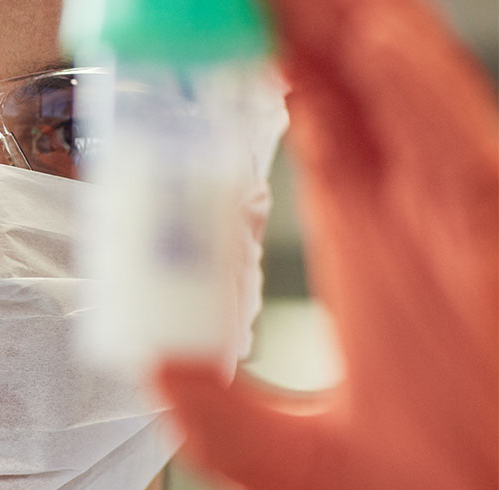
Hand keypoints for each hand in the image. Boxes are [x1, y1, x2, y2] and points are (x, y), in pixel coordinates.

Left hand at [153, 0, 498, 487]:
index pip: (311, 115)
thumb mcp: (286, 454)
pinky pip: (467, 143)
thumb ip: (214, 410)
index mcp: (364, 237)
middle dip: (304, 21)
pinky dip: (425, 87)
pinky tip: (377, 40)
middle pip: (352, 81)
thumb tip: (145, 364)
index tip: (210, 14)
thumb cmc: (425, 485)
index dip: (263, 57)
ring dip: (355, 28)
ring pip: (405, 91)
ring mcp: (459, 215)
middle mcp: (412, 211)